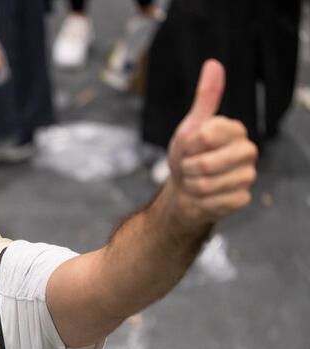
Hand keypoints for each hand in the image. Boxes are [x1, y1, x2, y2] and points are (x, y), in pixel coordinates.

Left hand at [166, 59, 257, 227]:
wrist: (184, 189)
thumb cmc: (187, 156)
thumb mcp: (190, 127)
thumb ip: (205, 98)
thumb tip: (214, 64)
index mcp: (234, 130)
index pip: (206, 135)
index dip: (188, 145)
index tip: (188, 147)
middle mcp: (246, 150)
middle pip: (207, 164)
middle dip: (188, 169)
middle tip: (190, 167)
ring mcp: (247, 175)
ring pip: (208, 185)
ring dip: (192, 187)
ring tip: (196, 182)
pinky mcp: (242, 197)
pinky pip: (215, 202)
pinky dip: (201, 202)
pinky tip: (203, 197)